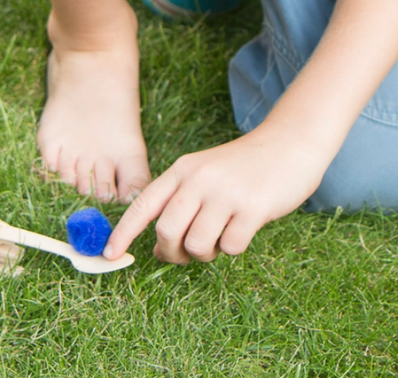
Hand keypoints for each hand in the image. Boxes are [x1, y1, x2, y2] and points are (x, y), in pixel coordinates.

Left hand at [104, 122, 327, 262]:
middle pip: (166, 231)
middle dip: (172, 252)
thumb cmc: (242, 168)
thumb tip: (159, 249)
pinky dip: (233, 247)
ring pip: (197, 244)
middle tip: (186, 254)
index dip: (123, 232)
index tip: (109, 254)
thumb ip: (180, 205)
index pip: (143, 204)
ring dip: (206, 253)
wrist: (288, 144)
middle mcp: (198, 179)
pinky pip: (231, 247)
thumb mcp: (204, 175)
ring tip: (219, 238)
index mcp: (182, 170)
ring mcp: (225, 193)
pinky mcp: (253, 207)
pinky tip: (242, 229)